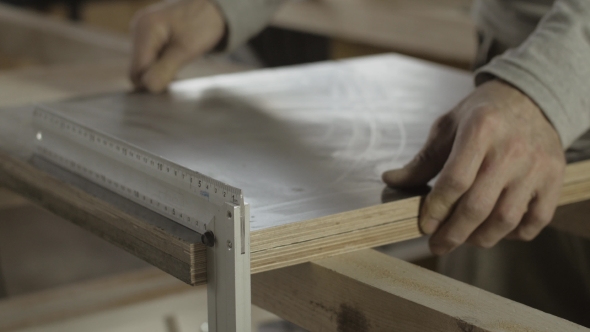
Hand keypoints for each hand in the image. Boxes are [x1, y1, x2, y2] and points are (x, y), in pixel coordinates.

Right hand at [130, 0, 224, 92]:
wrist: (212, 7)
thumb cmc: (203, 23)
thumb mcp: (186, 50)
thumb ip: (165, 69)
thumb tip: (149, 87)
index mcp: (145, 29)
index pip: (137, 70)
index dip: (153, 82)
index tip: (173, 80)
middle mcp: (138, 28)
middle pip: (138, 68)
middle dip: (155, 76)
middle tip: (178, 73)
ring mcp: (141, 31)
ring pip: (144, 64)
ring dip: (159, 70)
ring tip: (179, 63)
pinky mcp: (148, 34)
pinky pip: (149, 57)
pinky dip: (160, 63)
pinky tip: (175, 59)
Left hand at [383, 80, 564, 254]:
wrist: (531, 99)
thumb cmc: (482, 115)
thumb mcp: (448, 126)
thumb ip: (423, 159)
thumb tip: (391, 180)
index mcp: (481, 129)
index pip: (455, 181)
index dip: (436, 209)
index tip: (424, 226)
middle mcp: (512, 149)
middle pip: (478, 206)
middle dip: (453, 233)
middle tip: (437, 244)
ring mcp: (537, 166)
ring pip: (506, 219)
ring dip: (480, 238)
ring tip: (463, 238)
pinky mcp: (555, 179)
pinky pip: (535, 221)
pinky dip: (513, 235)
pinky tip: (495, 231)